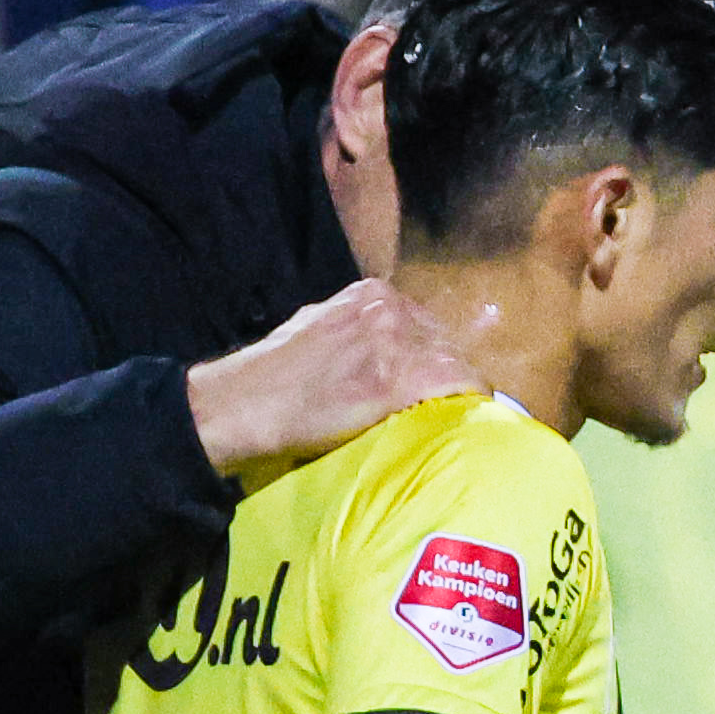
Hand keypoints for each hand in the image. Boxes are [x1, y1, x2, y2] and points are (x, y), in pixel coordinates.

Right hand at [189, 276, 493, 475]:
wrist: (249, 401)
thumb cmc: (275, 371)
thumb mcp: (317, 325)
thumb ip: (351, 327)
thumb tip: (373, 344)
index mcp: (370, 294)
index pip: (423, 324)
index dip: (427, 357)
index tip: (428, 381)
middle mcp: (389, 309)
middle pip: (443, 343)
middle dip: (443, 375)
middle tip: (440, 406)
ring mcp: (397, 342)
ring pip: (453, 364)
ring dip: (455, 392)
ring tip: (451, 418)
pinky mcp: (402, 378)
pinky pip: (456, 386)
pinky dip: (465, 402)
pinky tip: (463, 418)